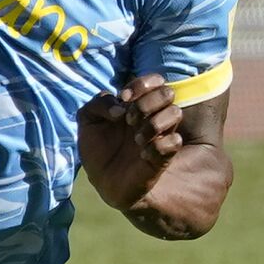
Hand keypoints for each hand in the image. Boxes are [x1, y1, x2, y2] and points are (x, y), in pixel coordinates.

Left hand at [77, 74, 184, 209]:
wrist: (103, 182)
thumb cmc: (98, 150)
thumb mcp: (87, 123)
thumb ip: (97, 104)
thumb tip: (119, 108)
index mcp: (136, 105)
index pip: (154, 81)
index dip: (141, 84)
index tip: (124, 98)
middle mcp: (152, 116)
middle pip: (167, 92)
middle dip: (146, 103)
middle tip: (129, 120)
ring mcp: (160, 135)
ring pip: (175, 113)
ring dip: (153, 123)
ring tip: (136, 140)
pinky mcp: (164, 156)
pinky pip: (174, 142)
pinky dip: (158, 146)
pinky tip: (143, 155)